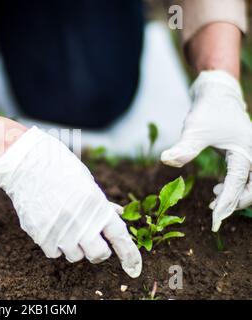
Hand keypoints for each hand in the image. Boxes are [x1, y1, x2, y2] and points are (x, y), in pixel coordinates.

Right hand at [0, 126, 141, 277]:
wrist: (25, 163)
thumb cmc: (58, 167)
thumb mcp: (86, 181)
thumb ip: (101, 203)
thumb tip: (116, 214)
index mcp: (96, 205)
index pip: (120, 236)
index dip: (129, 255)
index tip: (133, 267)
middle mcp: (80, 221)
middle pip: (98, 254)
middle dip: (98, 250)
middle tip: (92, 240)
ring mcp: (60, 230)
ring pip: (75, 256)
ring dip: (75, 246)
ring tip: (66, 227)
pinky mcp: (40, 235)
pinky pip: (54, 253)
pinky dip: (55, 245)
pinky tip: (51, 227)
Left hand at [161, 70, 251, 231]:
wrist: (217, 94)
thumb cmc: (208, 111)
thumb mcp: (194, 129)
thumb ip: (184, 147)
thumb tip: (166, 160)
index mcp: (246, 151)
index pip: (238, 184)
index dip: (227, 204)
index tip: (214, 221)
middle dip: (236, 203)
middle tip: (215, 213)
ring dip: (237, 196)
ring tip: (215, 202)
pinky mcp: (246, 154)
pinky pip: (247, 177)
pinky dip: (236, 187)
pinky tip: (219, 190)